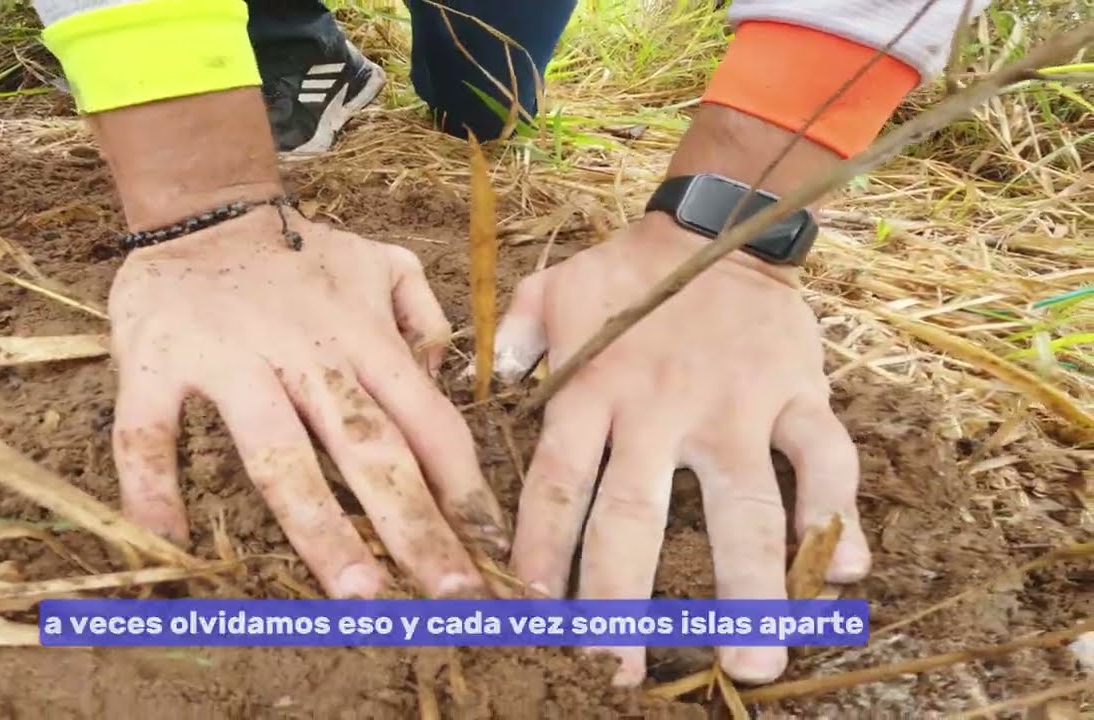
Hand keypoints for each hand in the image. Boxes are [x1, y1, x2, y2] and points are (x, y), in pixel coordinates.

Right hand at [107, 204, 508, 598]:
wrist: (203, 206)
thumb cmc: (300, 254)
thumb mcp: (383, 264)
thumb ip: (425, 316)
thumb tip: (448, 376)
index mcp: (363, 337)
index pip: (429, 421)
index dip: (463, 490)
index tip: (491, 553)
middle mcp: (306, 353)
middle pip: (367, 449)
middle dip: (413, 526)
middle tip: (450, 599)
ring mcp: (229, 359)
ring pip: (278, 453)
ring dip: (319, 526)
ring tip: (357, 595)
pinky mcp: (157, 361)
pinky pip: (148, 432)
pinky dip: (153, 485)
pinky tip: (171, 543)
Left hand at [498, 212, 871, 684]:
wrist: (723, 220)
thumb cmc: (630, 271)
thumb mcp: (553, 289)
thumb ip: (516, 339)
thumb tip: (491, 385)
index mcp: (594, 390)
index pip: (558, 486)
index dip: (541, 555)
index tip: (532, 620)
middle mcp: (659, 407)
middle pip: (636, 518)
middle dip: (621, 603)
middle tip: (615, 673)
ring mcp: (734, 404)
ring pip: (742, 507)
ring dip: (748, 588)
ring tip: (752, 661)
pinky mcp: (798, 392)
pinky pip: (825, 459)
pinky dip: (837, 514)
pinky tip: (844, 575)